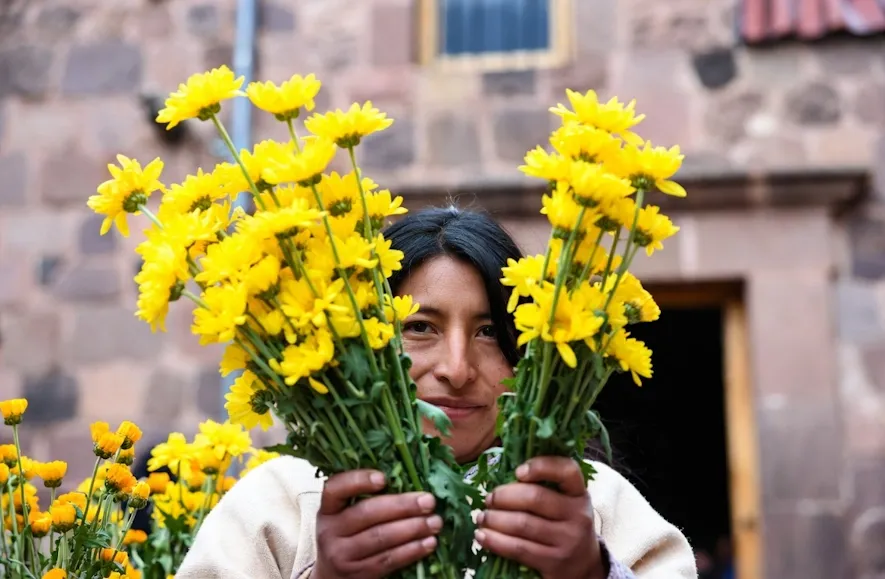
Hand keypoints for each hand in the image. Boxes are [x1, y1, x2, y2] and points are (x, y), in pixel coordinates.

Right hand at [313, 470, 440, 578]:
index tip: (384, 478)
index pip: (335, 489)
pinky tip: (429, 543)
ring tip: (435, 522)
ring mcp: (342, 555)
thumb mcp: (345, 516)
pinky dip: (411, 550)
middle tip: (428, 501)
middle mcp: (330, 531)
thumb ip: (365, 499)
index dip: (358, 481)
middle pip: (367, 513)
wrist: (332, 577)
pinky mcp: (358, 574)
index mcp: (328, 509)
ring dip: (413, 528)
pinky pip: (388, 560)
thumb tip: (407, 477)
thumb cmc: (347, 537)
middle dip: (402, 506)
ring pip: (381, 537)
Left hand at [475, 457, 607, 578]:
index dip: (541, 466)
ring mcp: (567, 540)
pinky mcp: (554, 562)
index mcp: (579, 494)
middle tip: (489, 499)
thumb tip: (503, 477)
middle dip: (504, 496)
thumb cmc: (564, 526)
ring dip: (494, 519)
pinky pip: (518, 548)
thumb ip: (544, 488)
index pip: (567, 470)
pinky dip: (495, 541)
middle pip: (535, 497)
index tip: (518, 471)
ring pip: (522, 524)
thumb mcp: (565, 504)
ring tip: (482, 517)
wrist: (583, 566)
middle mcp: (578, 515)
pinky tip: (482, 536)